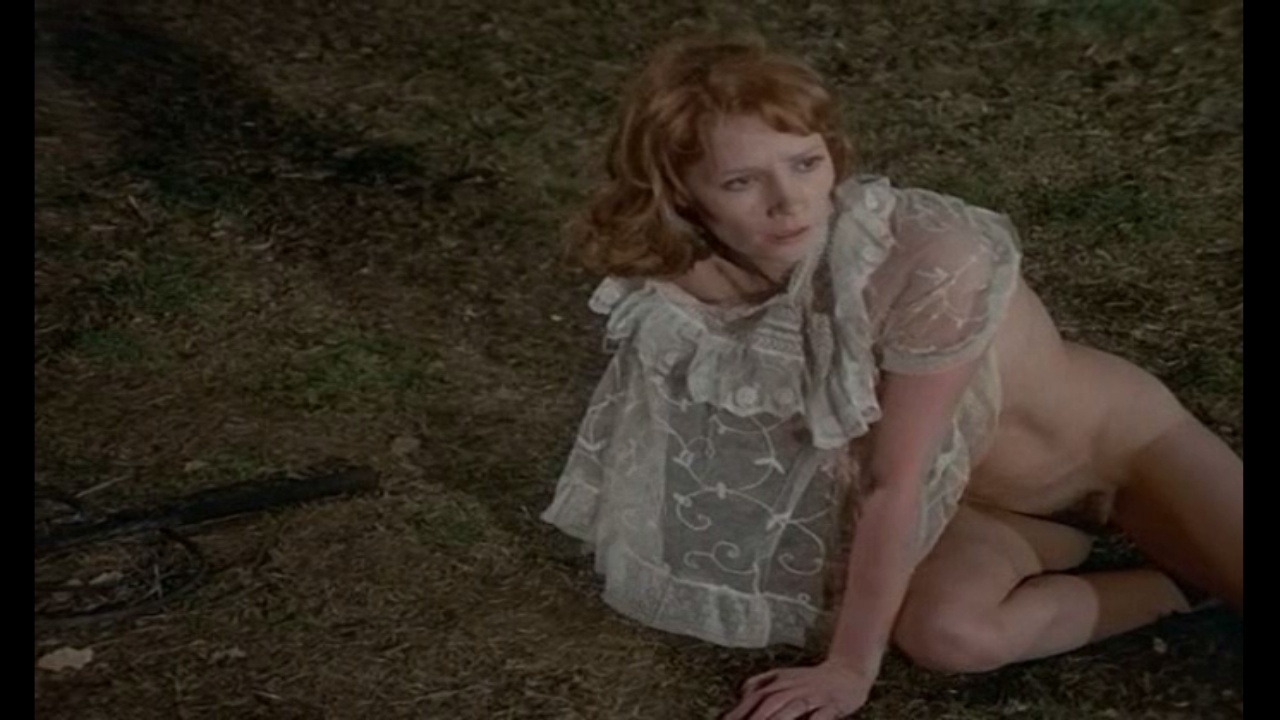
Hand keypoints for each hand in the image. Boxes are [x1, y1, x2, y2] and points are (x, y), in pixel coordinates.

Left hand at [722, 658, 872, 719]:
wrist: (847, 672)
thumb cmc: (811, 680)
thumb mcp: (783, 676)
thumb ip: (761, 683)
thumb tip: (741, 693)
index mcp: (780, 681)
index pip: (755, 696)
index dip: (739, 711)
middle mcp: (793, 687)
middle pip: (769, 703)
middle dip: (754, 719)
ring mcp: (812, 696)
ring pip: (791, 709)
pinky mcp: (830, 705)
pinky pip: (819, 718)